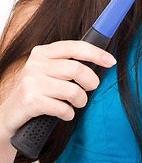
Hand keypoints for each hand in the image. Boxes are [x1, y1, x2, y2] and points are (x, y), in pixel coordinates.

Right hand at [0, 40, 115, 138]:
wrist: (10, 115)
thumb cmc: (38, 91)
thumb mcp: (49, 71)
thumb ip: (68, 63)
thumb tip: (101, 58)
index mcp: (43, 52)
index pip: (74, 47)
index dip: (95, 53)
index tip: (111, 61)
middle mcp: (36, 63)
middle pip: (76, 69)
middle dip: (91, 81)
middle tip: (91, 87)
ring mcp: (31, 82)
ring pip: (72, 90)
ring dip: (81, 100)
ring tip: (78, 102)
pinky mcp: (30, 101)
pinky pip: (62, 108)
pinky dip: (69, 113)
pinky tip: (65, 113)